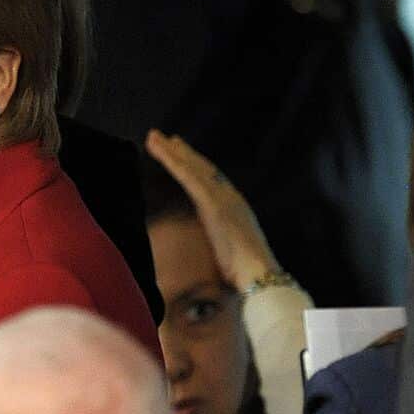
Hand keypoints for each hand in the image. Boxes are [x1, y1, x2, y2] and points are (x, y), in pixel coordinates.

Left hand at [145, 130, 279, 291]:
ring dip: (172, 152)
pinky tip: (166, 153)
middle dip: (179, 152)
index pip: (208, 180)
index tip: (176, 151)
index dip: (192, 164)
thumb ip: (214, 243)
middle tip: (159, 136)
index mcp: (232, 208)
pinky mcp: (216, 205)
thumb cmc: (244, 274)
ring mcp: (224, 199)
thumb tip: (200, 250)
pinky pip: (192, 179)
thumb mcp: (225, 253)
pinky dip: (177, 164)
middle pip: (200, 168)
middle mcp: (230, 198)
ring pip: (193, 169)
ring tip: (153, 137)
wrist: (259, 277)